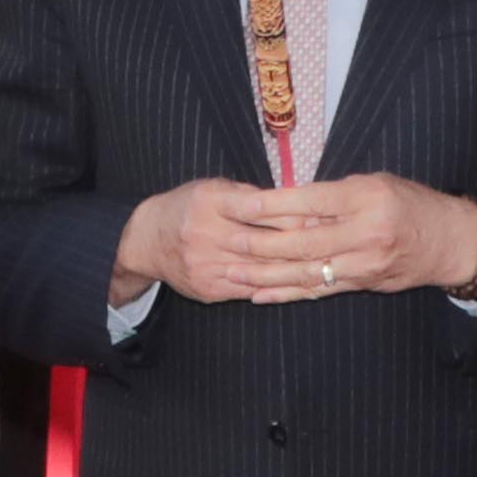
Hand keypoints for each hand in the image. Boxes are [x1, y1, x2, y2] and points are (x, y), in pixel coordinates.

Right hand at [114, 180, 302, 305]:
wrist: (147, 241)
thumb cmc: (187, 207)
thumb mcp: (211, 188)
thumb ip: (248, 195)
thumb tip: (293, 200)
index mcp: (208, 202)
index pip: (257, 208)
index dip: (290, 212)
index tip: (318, 214)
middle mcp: (205, 234)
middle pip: (262, 241)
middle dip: (298, 242)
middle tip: (329, 240)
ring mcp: (206, 265)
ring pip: (260, 269)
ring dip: (292, 267)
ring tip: (320, 262)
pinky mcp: (209, 289)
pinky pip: (250, 289)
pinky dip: (274, 285)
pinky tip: (295, 280)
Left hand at [226, 173, 476, 297]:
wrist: (449, 241)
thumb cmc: (410, 203)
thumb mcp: (375, 183)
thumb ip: (334, 193)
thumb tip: (286, 199)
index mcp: (367, 199)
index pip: (311, 202)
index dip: (273, 204)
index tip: (242, 204)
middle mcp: (366, 234)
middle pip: (304, 242)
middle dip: (262, 244)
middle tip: (230, 241)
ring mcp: (364, 264)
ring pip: (306, 272)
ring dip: (266, 274)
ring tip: (233, 272)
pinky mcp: (362, 284)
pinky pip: (318, 291)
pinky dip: (287, 293)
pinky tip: (260, 294)